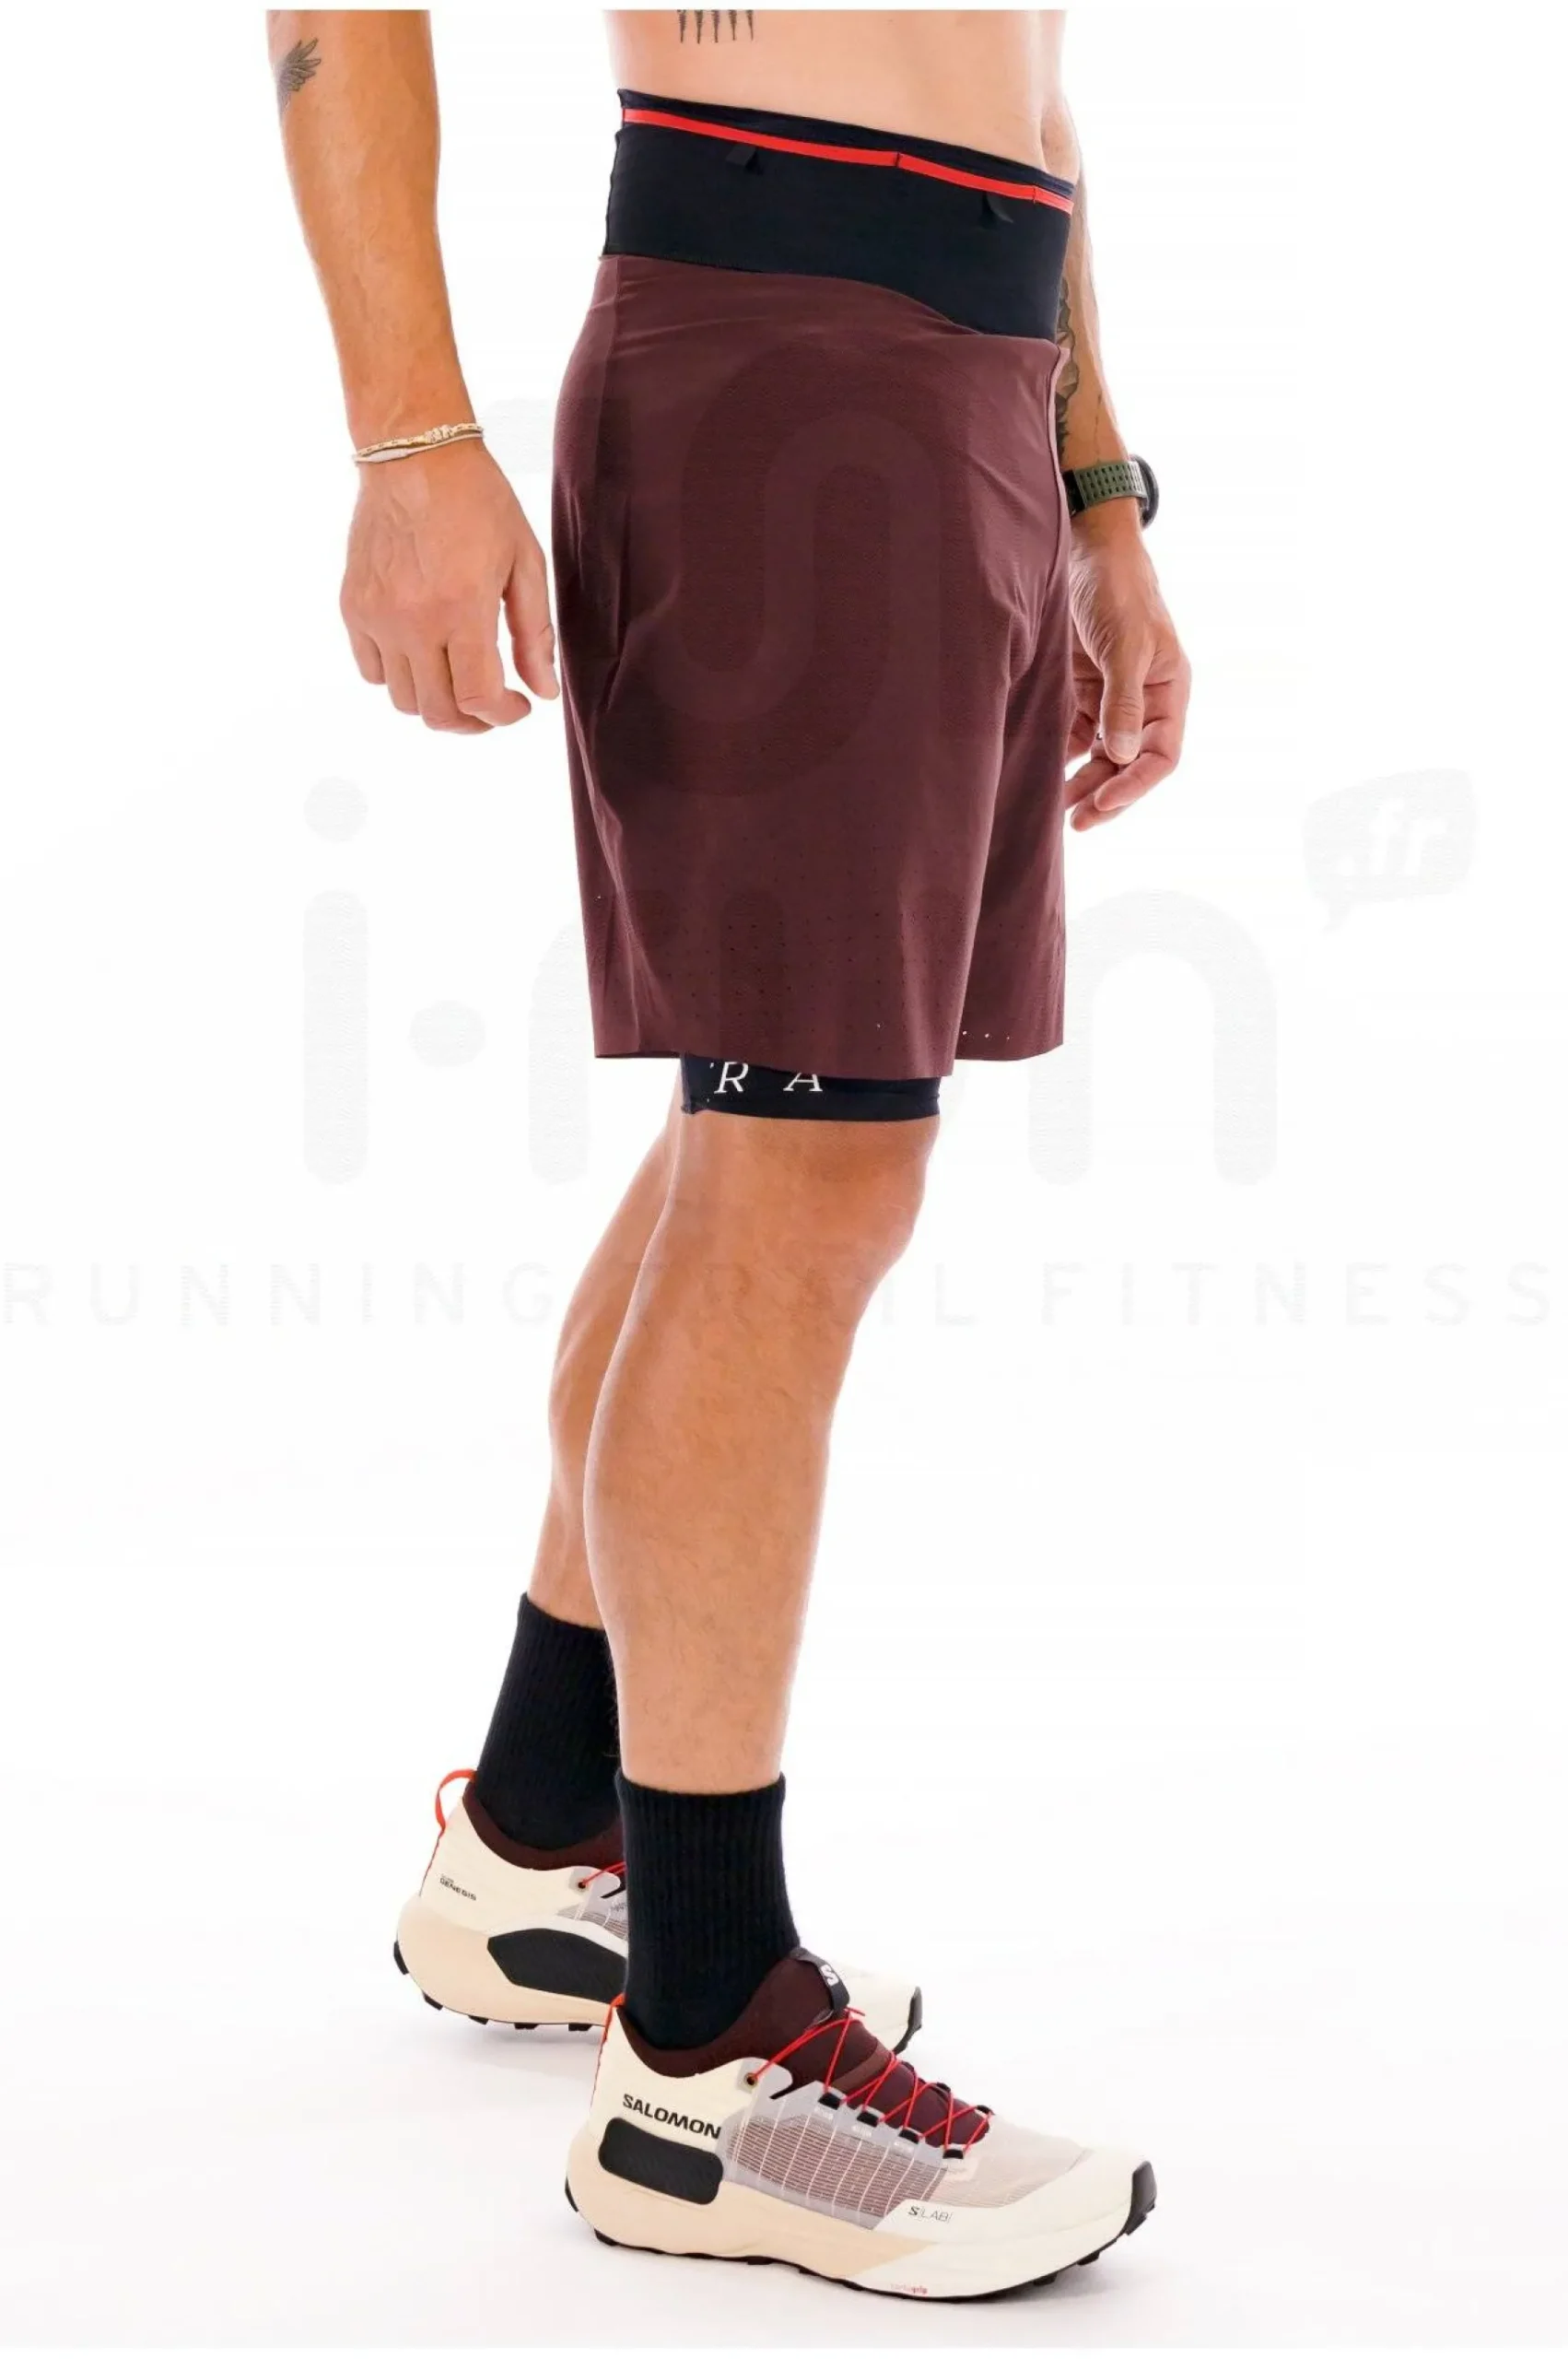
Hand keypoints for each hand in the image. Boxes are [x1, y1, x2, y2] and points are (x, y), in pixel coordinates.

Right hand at [340, 438, 558, 731]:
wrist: (414, 454)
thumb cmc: (478, 501)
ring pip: (403, 701)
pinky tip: (423, 653)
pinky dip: (399, 677)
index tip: (519, 706)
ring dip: (436, 701)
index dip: (505, 716)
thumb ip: (534, 634)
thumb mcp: (525, 562)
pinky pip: (371, 671)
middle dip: (473, 721)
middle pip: (438, 712)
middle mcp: (412, 620)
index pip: (478, 698)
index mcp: (462, 608)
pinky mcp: (353, 607)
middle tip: (491, 703)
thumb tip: (543, 692)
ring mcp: (376, 616)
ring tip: (457, 678)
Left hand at [1064, 503, 1189, 829]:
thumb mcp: (1126, 644)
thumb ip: (1124, 700)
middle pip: (1127, 763)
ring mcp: (1108, 696)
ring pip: (1096, 754)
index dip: (1135, 785)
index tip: (1104, 805)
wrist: (1084, 547)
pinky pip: (1069, 732)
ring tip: (1051, 807)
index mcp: (1168, 691)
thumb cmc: (1118, 588)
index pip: (1161, 754)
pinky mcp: (1078, 688)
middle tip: (1074, 823)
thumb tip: (1121, 756)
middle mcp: (1142, 700)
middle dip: (1102, 793)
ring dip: (1077, 781)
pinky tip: (1036, 771)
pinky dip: (1056, 754)